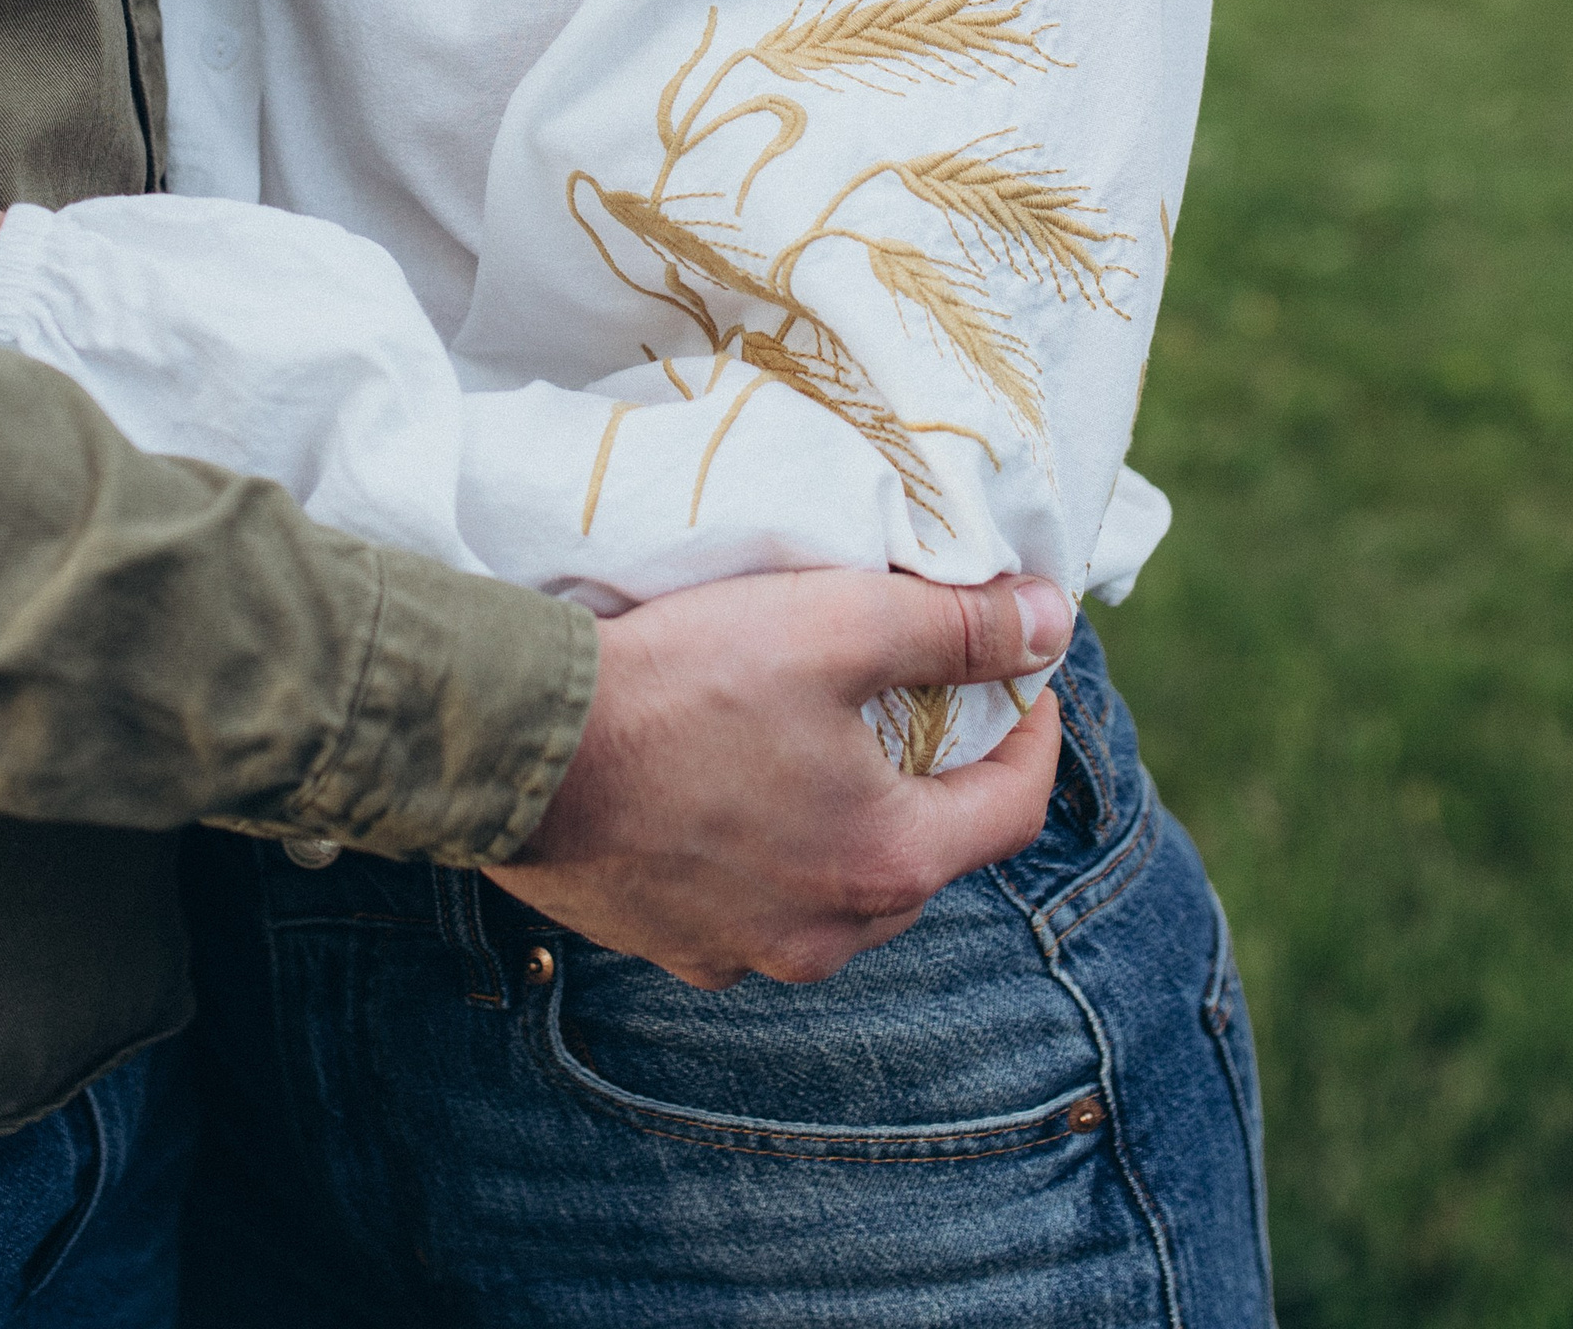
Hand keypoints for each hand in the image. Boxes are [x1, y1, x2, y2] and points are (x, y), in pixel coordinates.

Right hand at [488, 566, 1067, 987]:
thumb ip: (953, 626)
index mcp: (887, 861)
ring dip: (850, 819)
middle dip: (937, 773)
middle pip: (925, 850)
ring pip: (839, 886)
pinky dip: (769, 849)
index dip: (1031, 730)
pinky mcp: (673, 945)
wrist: (519, 747)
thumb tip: (1053, 619)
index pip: (1013, 807)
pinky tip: (730, 788)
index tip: (1019, 671)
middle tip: (915, 692)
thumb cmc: (680, 682)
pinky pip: (754, 903)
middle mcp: (829, 932)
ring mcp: (745, 951)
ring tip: (820, 738)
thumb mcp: (832, 623)